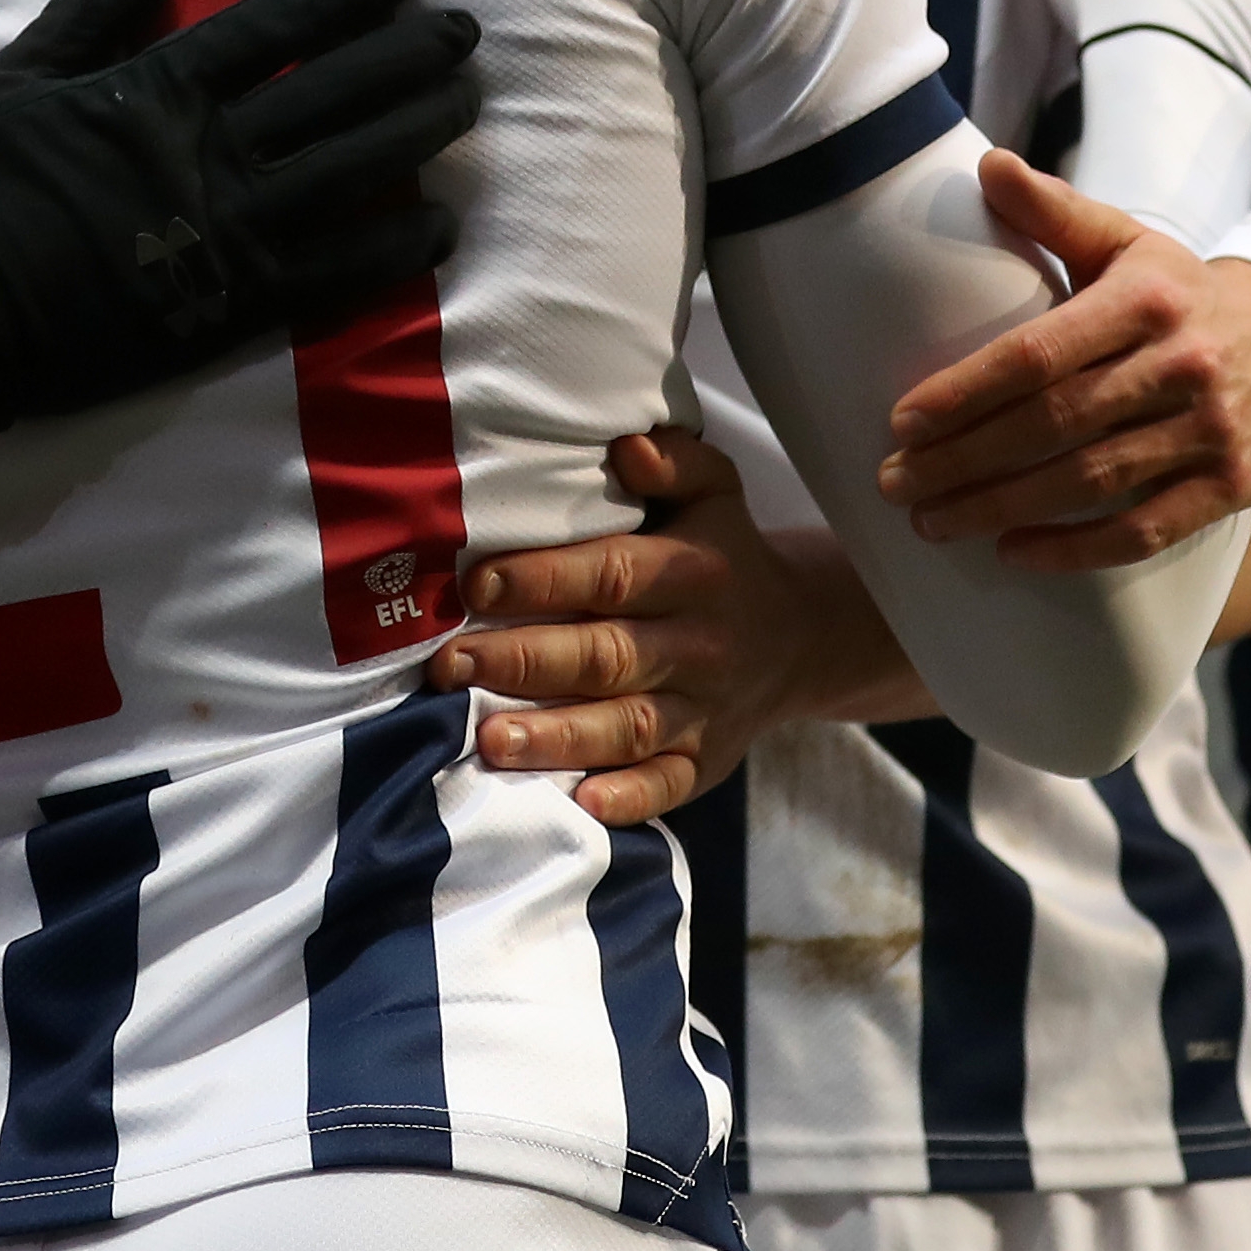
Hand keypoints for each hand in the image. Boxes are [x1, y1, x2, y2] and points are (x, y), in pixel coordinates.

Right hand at [0, 0, 480, 430]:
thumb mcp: (19, 79)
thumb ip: (91, 10)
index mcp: (157, 90)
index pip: (277, 22)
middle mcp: (209, 150)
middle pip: (338, 87)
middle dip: (411, 50)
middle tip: (464, 30)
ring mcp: (230, 228)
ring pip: (355, 165)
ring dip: (420, 127)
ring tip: (467, 98)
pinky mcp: (238, 302)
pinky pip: (339, 267)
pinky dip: (396, 243)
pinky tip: (440, 221)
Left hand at [443, 433, 917, 824]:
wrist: (799, 637)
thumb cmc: (724, 556)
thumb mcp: (715, 494)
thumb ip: (677, 463)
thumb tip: (627, 447)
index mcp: (696, 572)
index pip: (615, 574)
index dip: (545, 579)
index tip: (477, 584)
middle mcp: (700, 644)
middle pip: (608, 656)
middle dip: (525, 662)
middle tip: (450, 666)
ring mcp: (704, 710)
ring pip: (628, 728)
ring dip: (558, 738)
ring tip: (489, 741)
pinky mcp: (705, 762)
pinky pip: (668, 786)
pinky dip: (627, 799)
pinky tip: (578, 803)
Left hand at [876, 156, 1250, 568]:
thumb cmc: (1179, 293)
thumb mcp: (1124, 241)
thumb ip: (1053, 211)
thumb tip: (985, 165)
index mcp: (1146, 299)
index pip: (1039, 352)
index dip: (966, 391)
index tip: (902, 421)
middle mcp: (1183, 364)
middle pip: (1056, 422)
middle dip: (966, 460)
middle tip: (896, 483)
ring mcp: (1211, 430)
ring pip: (1091, 480)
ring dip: (1003, 508)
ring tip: (934, 520)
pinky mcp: (1232, 485)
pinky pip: (1144, 530)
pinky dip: (1076, 550)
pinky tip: (1013, 551)